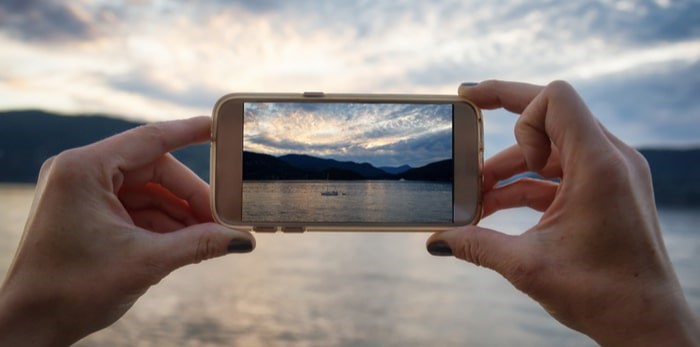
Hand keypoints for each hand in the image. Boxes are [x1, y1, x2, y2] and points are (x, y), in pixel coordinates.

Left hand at [0, 116, 254, 345]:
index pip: (150, 139)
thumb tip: (242, 240)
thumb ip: (198, 244)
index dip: (189, 132)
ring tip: (209, 236)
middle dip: (189, 197)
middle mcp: (81, 172)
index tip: (219, 126)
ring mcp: (83, 193)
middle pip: (154, 171)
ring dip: (179, 214)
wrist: (29, 326)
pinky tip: (186, 242)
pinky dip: (161, 224)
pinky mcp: (87, 213)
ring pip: (147, 192)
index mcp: (85, 170)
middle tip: (222, 220)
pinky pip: (135, 209)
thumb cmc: (71, 291)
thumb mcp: (145, 263)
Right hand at [426, 81, 698, 345]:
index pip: (555, 98)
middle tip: (465, 114)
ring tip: (476, 195)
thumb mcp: (528, 267)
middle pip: (551, 114)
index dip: (512, 104)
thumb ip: (477, 245)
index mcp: (598, 165)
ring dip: (511, 166)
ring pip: (551, 146)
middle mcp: (610, 159)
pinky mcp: (607, 191)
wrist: (647, 324)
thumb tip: (436, 240)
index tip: (487, 138)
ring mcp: (611, 174)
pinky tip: (495, 207)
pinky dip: (527, 184)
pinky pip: (560, 172)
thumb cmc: (603, 296)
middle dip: (504, 123)